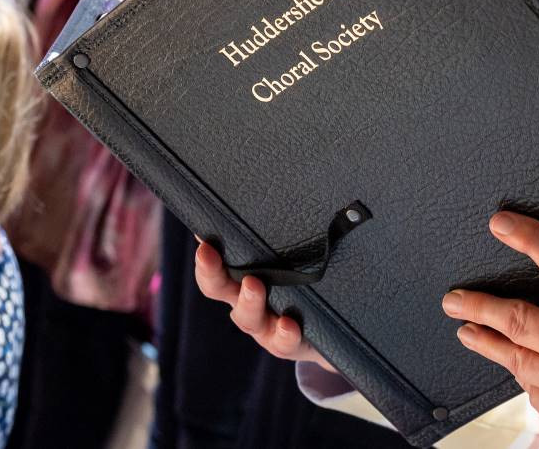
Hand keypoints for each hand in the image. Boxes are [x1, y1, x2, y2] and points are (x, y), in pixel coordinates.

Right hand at [192, 238, 336, 371]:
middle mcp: (248, 303)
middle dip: (212, 272)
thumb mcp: (293, 259)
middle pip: (221, 289)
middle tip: (209, 254)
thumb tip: (272, 193)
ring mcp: (266, 327)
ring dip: (249, 301)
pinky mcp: (290, 344)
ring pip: (248, 317)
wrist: (335, 332)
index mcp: (243, 281)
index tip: (202, 237)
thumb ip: (280, 238)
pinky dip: (284, 334)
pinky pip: (283, 342)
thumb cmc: (306, 288)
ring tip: (255, 285)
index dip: (205, 254)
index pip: (215, 268)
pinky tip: (289, 324)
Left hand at [445, 211, 538, 447]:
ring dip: (487, 343)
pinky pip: (533, 392)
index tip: (502, 224)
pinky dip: (526, 378)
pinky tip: (522, 371)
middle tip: (454, 298)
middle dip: (478, 305)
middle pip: (516, 318)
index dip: (528, 239)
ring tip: (468, 331)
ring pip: (514, 359)